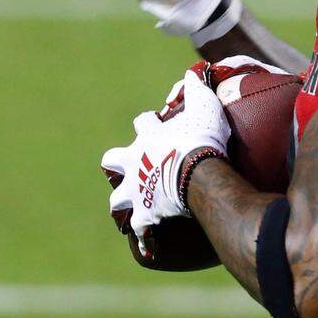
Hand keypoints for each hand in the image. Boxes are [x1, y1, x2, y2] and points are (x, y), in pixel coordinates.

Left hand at [103, 71, 230, 255]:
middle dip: (118, 163)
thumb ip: (197, 88)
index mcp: (148, 136)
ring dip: (124, 202)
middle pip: (113, 159)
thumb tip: (192, 72)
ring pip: (119, 199)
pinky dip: (145, 236)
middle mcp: (135, 162)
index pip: (142, 122)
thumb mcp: (204, 105)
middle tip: (132, 166)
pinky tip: (147, 245)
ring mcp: (138, 189)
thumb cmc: (201, 138)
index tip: (158, 123)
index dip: (149, 122)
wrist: (196, 172)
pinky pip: (142, 229)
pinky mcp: (146, 212)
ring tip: (133, 208)